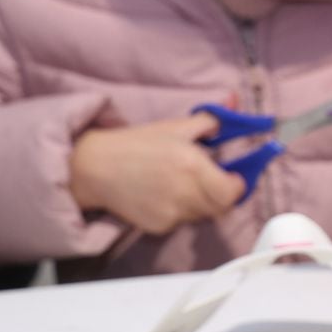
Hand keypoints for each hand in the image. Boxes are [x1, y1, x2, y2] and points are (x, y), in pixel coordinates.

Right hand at [68, 113, 243, 235]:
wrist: (95, 168)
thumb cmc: (136, 144)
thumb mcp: (176, 127)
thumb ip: (210, 120)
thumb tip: (234, 104)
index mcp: (192, 167)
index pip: (232, 192)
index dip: (236, 185)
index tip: (232, 176)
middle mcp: (185, 195)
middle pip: (221, 208)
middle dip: (222, 195)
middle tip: (212, 180)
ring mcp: (171, 215)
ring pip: (203, 215)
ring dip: (202, 203)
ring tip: (184, 184)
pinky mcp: (158, 227)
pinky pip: (182, 222)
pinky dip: (181, 211)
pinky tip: (165, 195)